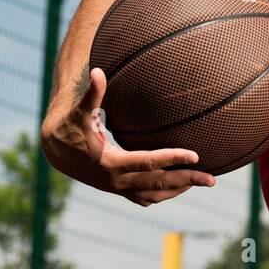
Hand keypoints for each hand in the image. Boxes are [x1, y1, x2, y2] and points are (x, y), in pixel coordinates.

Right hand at [40, 67, 214, 205]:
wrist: (55, 150)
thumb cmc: (70, 126)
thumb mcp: (80, 111)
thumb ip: (92, 93)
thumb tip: (99, 71)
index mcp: (111, 162)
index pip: (148, 163)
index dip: (172, 158)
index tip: (196, 155)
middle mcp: (116, 181)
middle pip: (158, 183)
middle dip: (186, 180)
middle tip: (213, 178)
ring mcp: (117, 188)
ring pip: (154, 195)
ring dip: (179, 189)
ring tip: (202, 182)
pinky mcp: (117, 189)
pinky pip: (144, 198)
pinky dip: (163, 194)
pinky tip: (180, 186)